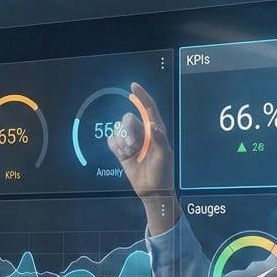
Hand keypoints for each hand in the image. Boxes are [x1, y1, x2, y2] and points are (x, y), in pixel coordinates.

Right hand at [106, 82, 173, 199]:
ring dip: (122, 141)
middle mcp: (143, 133)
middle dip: (128, 130)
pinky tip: (123, 154)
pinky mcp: (121, 150)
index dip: (141, 96)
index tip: (133, 86)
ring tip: (129, 153)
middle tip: (133, 145)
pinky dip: (115, 146)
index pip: (148, 108)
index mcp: (156, 130)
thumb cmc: (162, 172)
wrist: (152, 189)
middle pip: (129, 119)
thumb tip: (151, 124)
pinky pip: (112, 140)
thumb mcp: (164, 156)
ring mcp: (131, 141)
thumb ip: (159, 138)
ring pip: (119, 129)